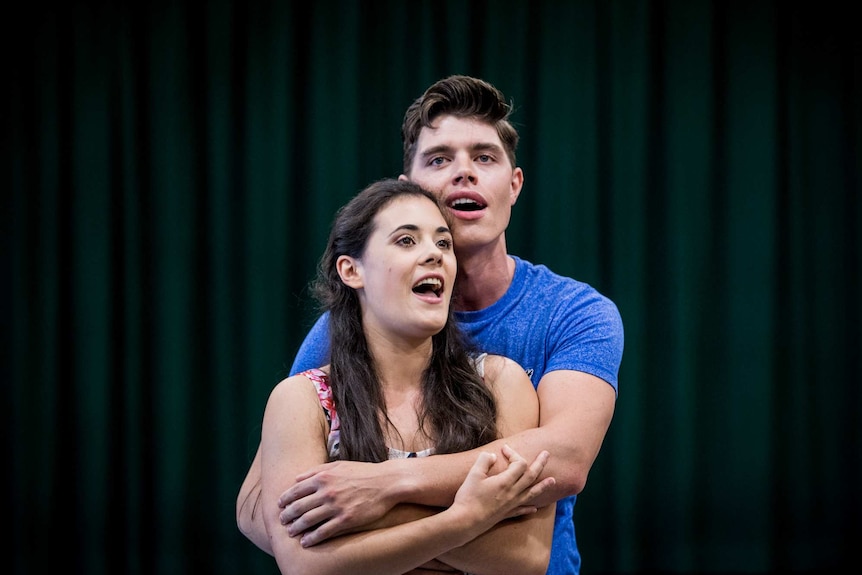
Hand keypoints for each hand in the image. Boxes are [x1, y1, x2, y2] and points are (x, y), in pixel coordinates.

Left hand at [278, 460, 394, 545]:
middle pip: (298, 507)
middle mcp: (326, 492)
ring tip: (291, 532)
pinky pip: (323, 532)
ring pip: (308, 520)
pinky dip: (312, 538)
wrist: (387, 482)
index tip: (280, 505)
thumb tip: (297, 477)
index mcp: (323, 477)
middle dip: (287, 516)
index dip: (285, 499)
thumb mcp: (338, 465)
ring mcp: (335, 506)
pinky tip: (306, 542)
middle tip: (282, 521)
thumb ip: (316, 470)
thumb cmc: (363, 472)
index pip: (296, 490)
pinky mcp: (346, 520)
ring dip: (296, 528)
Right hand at [451, 445, 553, 530]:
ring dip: (543, 486)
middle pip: (531, 476)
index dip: (514, 453)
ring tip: (553, 480)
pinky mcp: (506, 514)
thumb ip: (483, 461)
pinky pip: (523, 510)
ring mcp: (511, 504)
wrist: (465, 522)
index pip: (519, 464)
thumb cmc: (468, 497)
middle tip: (547, 454)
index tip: (504, 449)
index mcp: (505, 481)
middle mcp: (512, 493)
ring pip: (532, 493)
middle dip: (540, 463)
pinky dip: (530, 508)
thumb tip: (492, 455)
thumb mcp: (473, 474)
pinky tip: (535, 508)